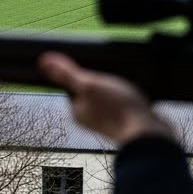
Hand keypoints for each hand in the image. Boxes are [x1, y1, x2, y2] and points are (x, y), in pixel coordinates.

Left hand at [38, 52, 175, 144]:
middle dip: (103, 81)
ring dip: (118, 90)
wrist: (149, 133)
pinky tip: (136, 97)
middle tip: (114, 80)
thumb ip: (67, 74)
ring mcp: (110, 120)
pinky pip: (124, 104)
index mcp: (78, 110)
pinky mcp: (127, 120)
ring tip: (126, 89)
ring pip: (110, 97)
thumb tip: (43, 60)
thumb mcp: (90, 85)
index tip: (96, 72)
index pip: (75, 85)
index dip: (85, 75)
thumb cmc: (119, 110)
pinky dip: (129, 98)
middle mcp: (91, 117)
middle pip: (93, 90)